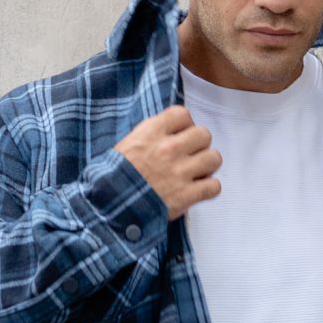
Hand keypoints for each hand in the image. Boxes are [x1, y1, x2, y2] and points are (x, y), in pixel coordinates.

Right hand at [114, 105, 221, 221]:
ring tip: (196, 173)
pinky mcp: (186, 195)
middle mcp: (169, 148)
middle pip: (204, 134)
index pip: (183, 114)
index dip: (185, 125)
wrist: (108, 208)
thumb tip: (169, 135)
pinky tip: (198, 191)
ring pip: (214, 158)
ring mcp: (180, 172)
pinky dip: (209, 189)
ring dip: (207, 166)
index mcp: (152, 132)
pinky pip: (214, 187)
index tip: (180, 135)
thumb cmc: (113, 178)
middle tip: (190, 156)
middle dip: (199, 145)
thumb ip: (150, 136)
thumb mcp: (126, 146)